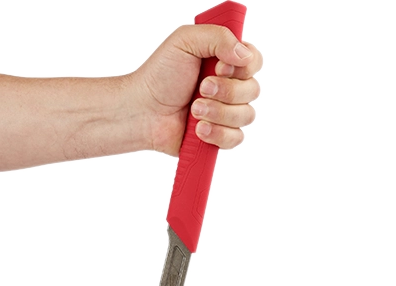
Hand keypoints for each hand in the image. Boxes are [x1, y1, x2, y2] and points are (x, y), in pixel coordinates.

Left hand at [131, 24, 262, 155]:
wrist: (142, 111)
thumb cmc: (159, 76)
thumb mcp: (185, 40)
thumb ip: (219, 36)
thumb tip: (245, 54)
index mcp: (225, 62)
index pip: (254, 61)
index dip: (242, 67)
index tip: (219, 67)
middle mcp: (228, 87)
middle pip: (253, 90)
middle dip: (226, 91)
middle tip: (201, 89)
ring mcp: (225, 113)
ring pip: (246, 115)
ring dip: (218, 112)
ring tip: (193, 110)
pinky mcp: (219, 136)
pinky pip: (236, 138)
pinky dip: (217, 133)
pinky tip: (198, 129)